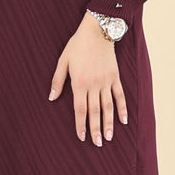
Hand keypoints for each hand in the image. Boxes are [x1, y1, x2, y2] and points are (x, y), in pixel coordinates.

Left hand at [48, 14, 128, 144]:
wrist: (97, 31)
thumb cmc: (77, 46)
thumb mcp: (63, 61)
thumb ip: (57, 81)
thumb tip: (51, 98)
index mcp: (79, 83)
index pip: (80, 109)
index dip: (80, 124)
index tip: (81, 137)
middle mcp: (93, 85)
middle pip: (95, 112)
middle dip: (95, 129)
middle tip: (98, 144)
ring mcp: (106, 81)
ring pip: (108, 106)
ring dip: (109, 123)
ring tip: (109, 137)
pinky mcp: (115, 77)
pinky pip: (120, 95)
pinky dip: (122, 108)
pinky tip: (123, 120)